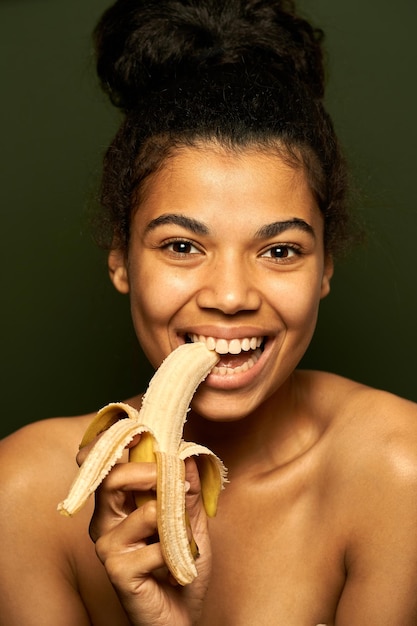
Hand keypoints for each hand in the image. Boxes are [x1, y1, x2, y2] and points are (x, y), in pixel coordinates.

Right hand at [81, 449, 210, 625]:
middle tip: (173, 477)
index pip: (103, 465)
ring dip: (177, 524)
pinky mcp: (117, 571)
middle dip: (148, 472)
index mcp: (119, 503)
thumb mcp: (191, 521)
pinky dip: (176, 556)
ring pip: (144, 512)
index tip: (136, 428)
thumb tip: (189, 453)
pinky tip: (175, 570)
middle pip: (111, 478)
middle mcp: (105, 521)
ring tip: (183, 542)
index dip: (111, 442)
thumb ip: (187, 489)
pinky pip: (154, 548)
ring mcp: (108, 546)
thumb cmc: (181, 564)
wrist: (183, 615)